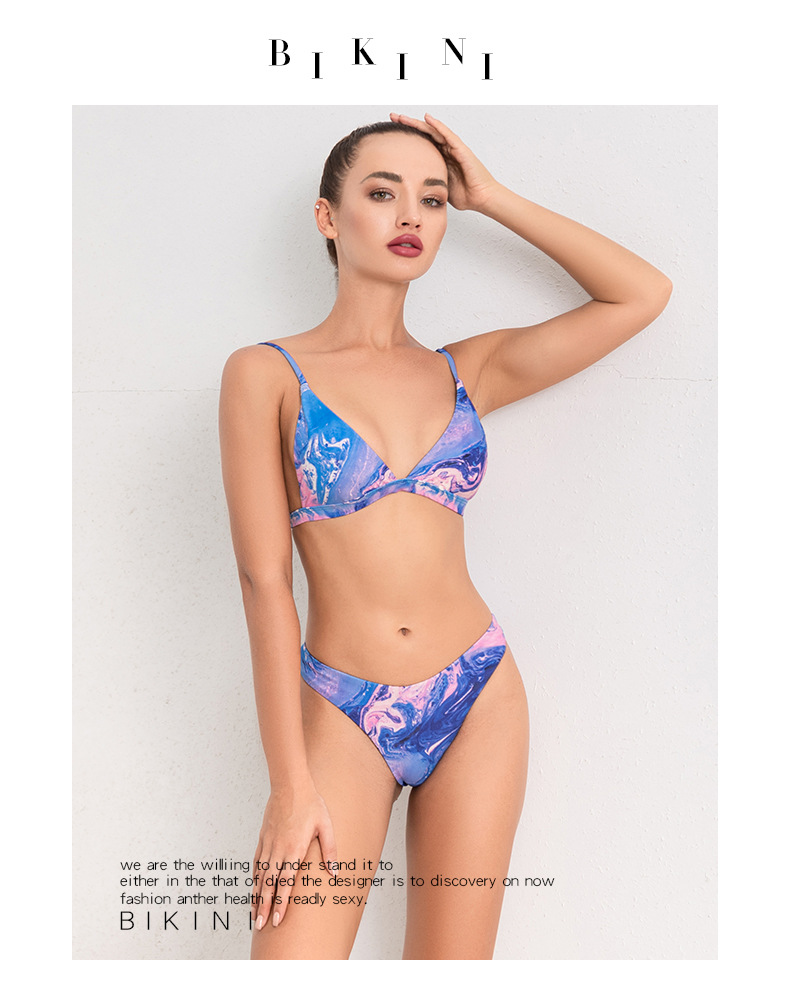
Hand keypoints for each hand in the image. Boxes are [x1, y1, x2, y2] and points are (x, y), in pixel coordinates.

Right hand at [252, 780, 337, 930]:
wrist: (290, 784)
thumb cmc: (311, 804)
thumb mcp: (326, 826)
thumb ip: (330, 851)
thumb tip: (335, 873)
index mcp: (295, 849)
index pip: (286, 882)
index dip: (282, 903)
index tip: (278, 920)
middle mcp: (279, 850)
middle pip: (269, 884)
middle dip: (265, 906)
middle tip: (261, 926)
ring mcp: (269, 844)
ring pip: (260, 875)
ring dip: (257, 896)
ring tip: (255, 914)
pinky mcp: (263, 838)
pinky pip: (257, 862)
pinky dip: (255, 877)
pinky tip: (254, 887)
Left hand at [389, 111, 499, 212]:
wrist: (481, 198)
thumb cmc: (465, 195)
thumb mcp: (439, 187)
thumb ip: (428, 183)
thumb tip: (412, 189)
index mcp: (440, 158)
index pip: (421, 143)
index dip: (407, 137)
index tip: (391, 133)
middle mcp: (446, 150)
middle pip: (424, 133)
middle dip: (408, 125)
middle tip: (393, 118)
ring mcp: (454, 148)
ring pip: (433, 131)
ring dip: (418, 123)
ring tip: (403, 117)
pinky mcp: (461, 150)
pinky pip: (448, 135)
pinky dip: (438, 126)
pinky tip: (427, 119)